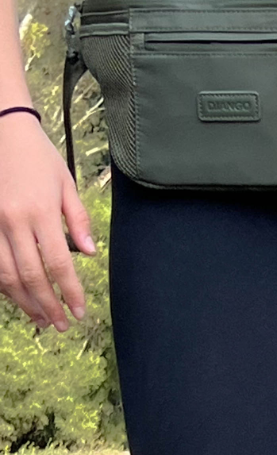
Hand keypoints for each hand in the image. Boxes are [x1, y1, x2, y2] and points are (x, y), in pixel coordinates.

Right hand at [0, 114, 93, 330]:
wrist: (1, 129)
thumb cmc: (38, 156)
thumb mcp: (66, 184)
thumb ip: (79, 221)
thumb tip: (89, 254)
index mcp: (41, 212)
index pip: (59, 263)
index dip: (69, 291)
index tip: (79, 311)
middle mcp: (14, 221)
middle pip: (31, 275)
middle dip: (47, 305)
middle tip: (61, 325)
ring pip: (7, 274)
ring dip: (24, 301)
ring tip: (41, 318)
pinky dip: (4, 284)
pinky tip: (17, 296)